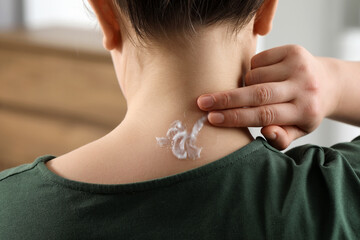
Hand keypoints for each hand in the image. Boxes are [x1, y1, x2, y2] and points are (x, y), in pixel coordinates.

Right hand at [197, 45, 338, 149]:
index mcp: (305, 111)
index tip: (212, 119)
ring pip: (254, 76)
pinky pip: (258, 61)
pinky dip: (252, 70)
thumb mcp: (299, 130)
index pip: (265, 115)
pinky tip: (261, 77)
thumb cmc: (306, 111)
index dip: (236, 117)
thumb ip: (282, 137)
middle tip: (203, 102)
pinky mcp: (293, 51)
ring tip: (251, 91)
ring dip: (244, 85)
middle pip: (258, 94)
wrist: (328, 83)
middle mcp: (304, 87)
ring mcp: (299, 66)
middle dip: (226, 99)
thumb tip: (265, 132)